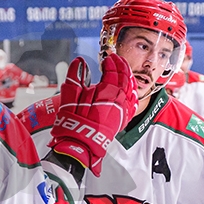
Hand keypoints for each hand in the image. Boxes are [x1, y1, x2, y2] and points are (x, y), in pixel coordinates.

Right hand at [48, 54, 135, 175]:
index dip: (110, 63)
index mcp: (106, 92)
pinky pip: (133, 101)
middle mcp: (119, 100)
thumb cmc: (74, 122)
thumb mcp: (70, 97)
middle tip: (116, 59)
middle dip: (121, 66)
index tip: (106, 59)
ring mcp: (123, 110)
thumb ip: (74, 76)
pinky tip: (129, 88)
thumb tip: (79, 61)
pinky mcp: (123, 119)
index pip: (113, 71)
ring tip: (123, 69)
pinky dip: (132, 91)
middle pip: (125, 77)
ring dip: (128, 76)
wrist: (80, 144)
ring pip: (131, 88)